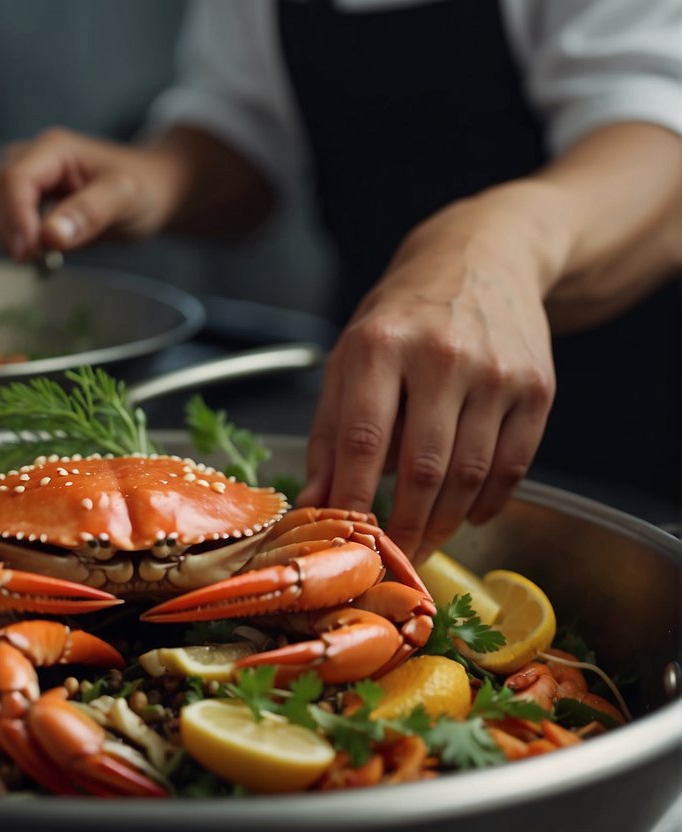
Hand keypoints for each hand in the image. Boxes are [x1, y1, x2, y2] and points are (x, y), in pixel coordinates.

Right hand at [0, 127, 173, 260]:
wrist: (153, 190)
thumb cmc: (144, 188)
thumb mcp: (127, 198)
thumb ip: (90, 213)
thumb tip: (51, 236)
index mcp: (53, 149)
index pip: (13, 181)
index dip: (15, 220)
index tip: (29, 253)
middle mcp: (31, 158)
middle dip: (8, 231)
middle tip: (38, 259)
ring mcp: (25, 177)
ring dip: (7, 237)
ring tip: (42, 256)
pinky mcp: (25, 198)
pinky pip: (2, 219)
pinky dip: (13, 240)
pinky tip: (40, 251)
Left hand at [297, 196, 556, 561]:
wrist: (483, 258)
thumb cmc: (403, 315)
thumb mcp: (348, 356)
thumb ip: (328, 431)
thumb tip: (313, 503)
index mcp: (380, 345)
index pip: (361, 441)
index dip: (351, 502)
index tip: (344, 544)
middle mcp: (440, 355)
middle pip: (422, 470)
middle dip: (403, 528)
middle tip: (390, 562)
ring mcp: (495, 372)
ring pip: (469, 476)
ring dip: (444, 524)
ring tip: (422, 543)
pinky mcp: (537, 387)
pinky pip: (513, 466)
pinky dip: (487, 503)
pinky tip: (467, 514)